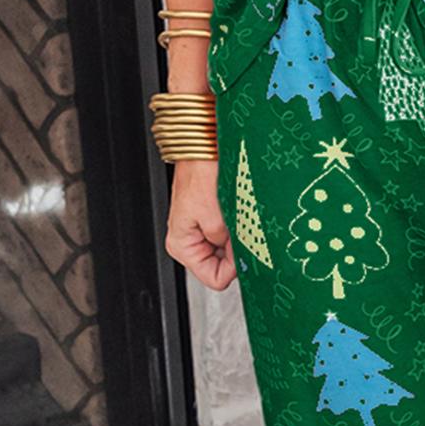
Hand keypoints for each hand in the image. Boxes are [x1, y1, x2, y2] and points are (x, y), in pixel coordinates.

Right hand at [166, 158, 236, 291]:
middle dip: (237, 252)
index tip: (243, 250)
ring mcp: (201, 229)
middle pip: (222, 265)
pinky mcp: (212, 217)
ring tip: (238, 216)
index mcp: (181, 246)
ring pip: (229, 250)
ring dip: (239, 237)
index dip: (233, 268)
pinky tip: (239, 211)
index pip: (214, 279)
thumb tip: (243, 264)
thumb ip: (231, 249)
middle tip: (241, 228)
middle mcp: (189, 240)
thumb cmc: (203, 174)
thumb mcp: (219, 220)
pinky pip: (231, 233)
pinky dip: (239, 226)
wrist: (205, 146)